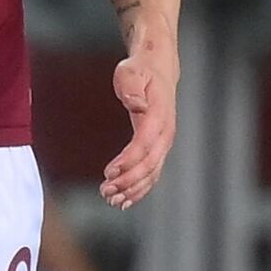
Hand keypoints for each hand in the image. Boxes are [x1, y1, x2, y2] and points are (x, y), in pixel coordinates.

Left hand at [100, 47, 177, 208]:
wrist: (158, 70)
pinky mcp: (158, 147)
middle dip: (128, 181)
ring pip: (152, 173)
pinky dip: (139, 187)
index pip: (144, 144)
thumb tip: (136, 104)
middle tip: (106, 192)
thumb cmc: (140, 70)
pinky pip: (151, 172)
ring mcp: (163, 143)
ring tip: (111, 200)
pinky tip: (125, 199)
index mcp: (159, 116)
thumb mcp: (131, 72)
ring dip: (133, 189)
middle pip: (149, 164)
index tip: (109, 172)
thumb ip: (132, 87)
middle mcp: (165, 134)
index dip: (128, 160)